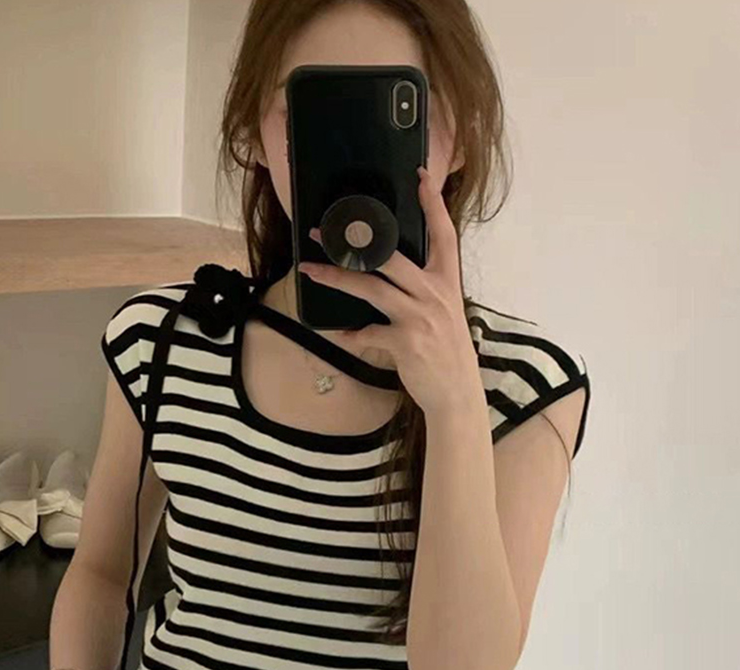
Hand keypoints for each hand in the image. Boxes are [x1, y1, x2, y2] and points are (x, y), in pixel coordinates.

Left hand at [298, 166, 484, 417]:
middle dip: (354, 241)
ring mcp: (419, 317)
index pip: (444, 234)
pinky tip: (341, 334)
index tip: (420, 177)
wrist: (457, 393)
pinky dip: (351, 334)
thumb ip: (422, 290)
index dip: (432, 204)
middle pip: (390, 256)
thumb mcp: (445, 313)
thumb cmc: (447, 352)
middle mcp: (434, 294)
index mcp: (447, 282)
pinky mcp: (404, 342)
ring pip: (370, 287)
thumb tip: (389, 274)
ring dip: (336, 278)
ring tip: (311, 272)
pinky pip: (367, 332)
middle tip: (324, 231)